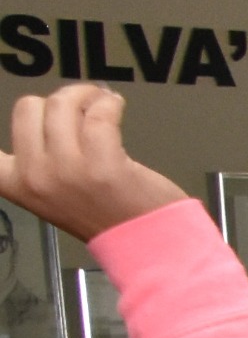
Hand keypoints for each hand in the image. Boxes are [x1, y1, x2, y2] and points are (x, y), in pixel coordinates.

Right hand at [0, 85, 185, 241]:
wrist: (145, 242)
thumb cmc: (100, 213)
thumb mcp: (49, 191)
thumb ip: (35, 159)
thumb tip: (42, 110)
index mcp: (13, 183)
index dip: (10, 125)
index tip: (24, 120)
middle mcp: (33, 176)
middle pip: (28, 108)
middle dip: (58, 99)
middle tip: (83, 105)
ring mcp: (66, 170)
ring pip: (61, 104)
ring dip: (86, 95)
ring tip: (102, 103)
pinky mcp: (103, 164)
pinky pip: (98, 114)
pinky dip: (109, 103)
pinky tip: (115, 106)